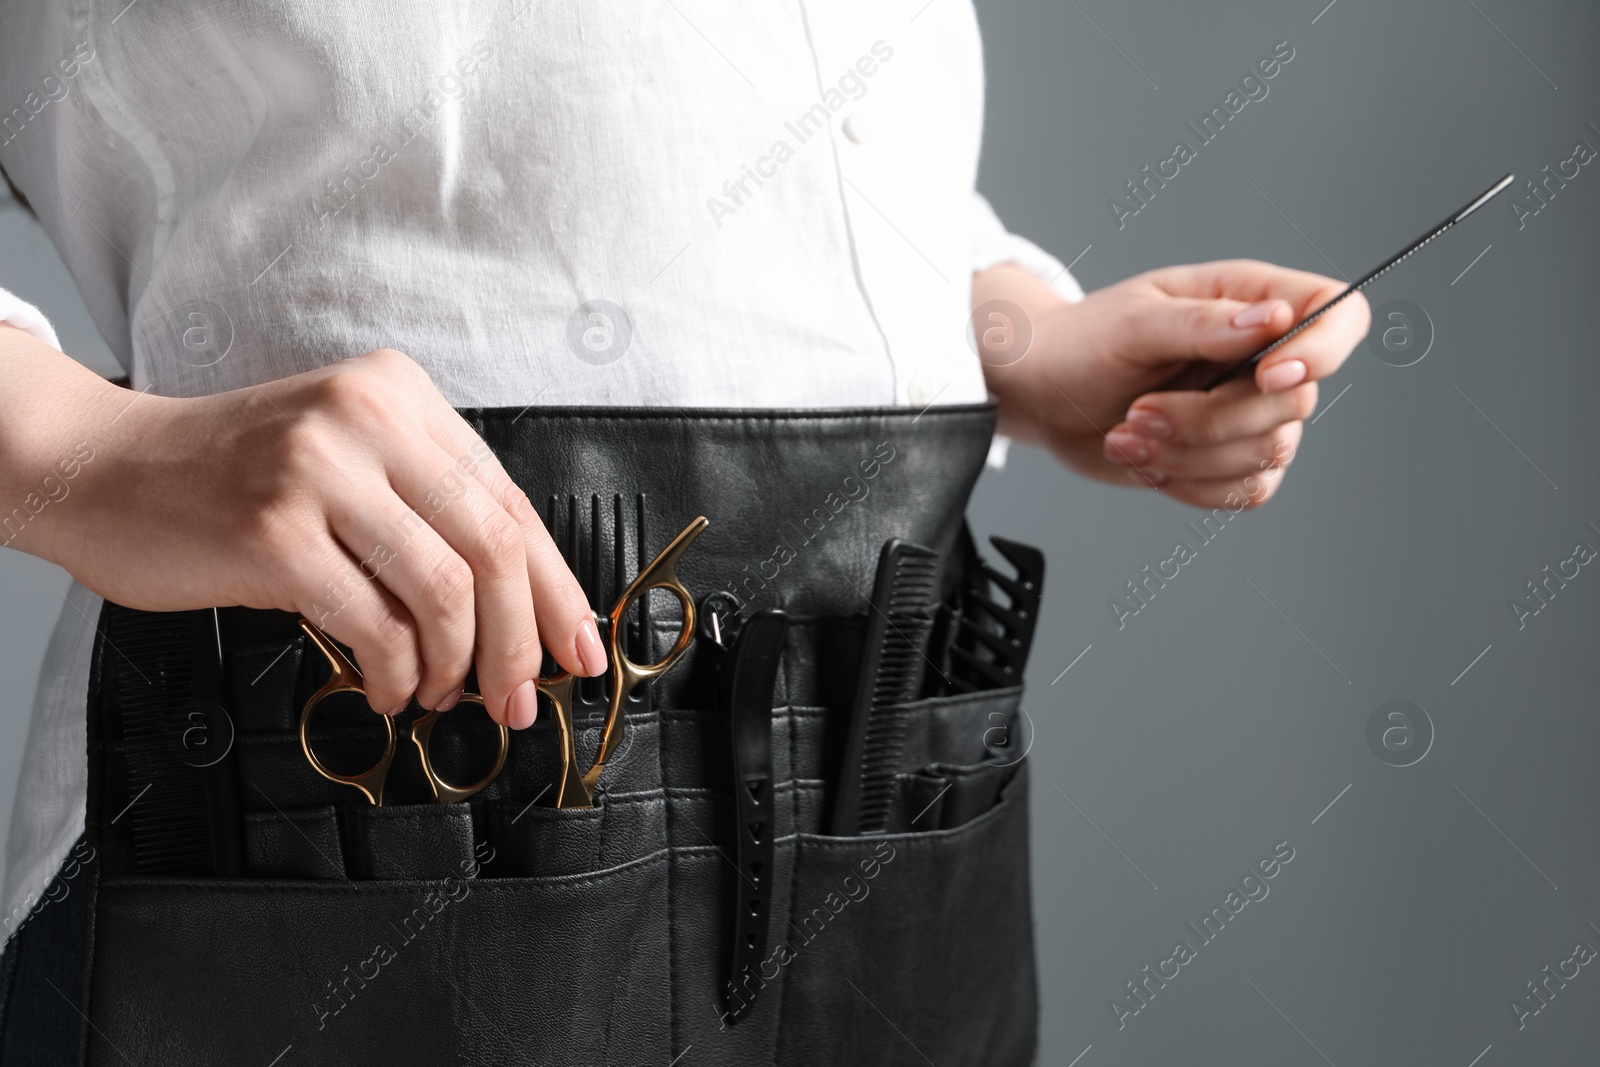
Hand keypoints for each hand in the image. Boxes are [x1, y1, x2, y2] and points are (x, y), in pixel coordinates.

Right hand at [14, 344, 601, 727]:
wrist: (101, 469)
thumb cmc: (229, 476)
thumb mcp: (343, 457)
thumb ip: (425, 507)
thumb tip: (518, 605)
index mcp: (399, 394)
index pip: (510, 499)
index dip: (555, 586)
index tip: (578, 645)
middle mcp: (366, 418)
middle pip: (493, 545)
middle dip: (521, 639)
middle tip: (520, 696)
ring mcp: (318, 471)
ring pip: (444, 588)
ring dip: (455, 663)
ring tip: (438, 691)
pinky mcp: (273, 533)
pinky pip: (374, 623)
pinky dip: (395, 672)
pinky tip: (385, 687)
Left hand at [978, 260, 1369, 507]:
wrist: (1044, 394)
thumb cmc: (1082, 342)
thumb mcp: (1133, 323)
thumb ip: (1203, 322)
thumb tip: (1273, 319)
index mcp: (1251, 299)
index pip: (1338, 315)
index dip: (1322, 350)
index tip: (1265, 375)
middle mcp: (1263, 355)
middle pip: (1297, 402)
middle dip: (1211, 420)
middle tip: (1138, 412)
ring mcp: (1249, 411)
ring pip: (1268, 454)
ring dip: (1188, 456)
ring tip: (1126, 435)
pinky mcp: (1228, 459)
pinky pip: (1245, 491)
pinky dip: (1189, 485)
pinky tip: (1143, 460)